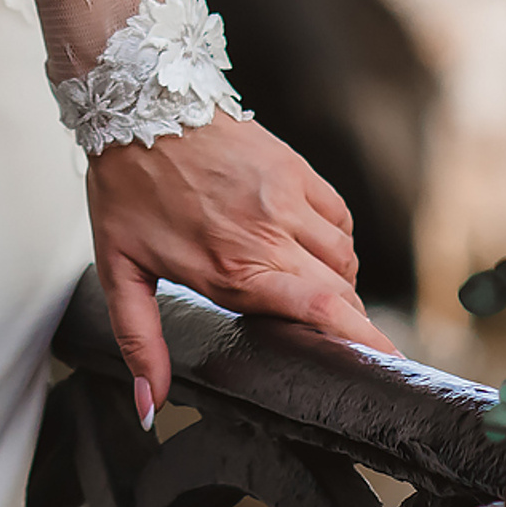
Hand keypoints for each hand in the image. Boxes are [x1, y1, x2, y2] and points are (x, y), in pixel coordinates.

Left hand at [85, 116, 390, 422]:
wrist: (136, 100)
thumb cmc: (126, 184)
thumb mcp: (119, 268)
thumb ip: (139, 340)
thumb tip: (148, 407)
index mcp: (232, 265)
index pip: (319, 311)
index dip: (361, 342)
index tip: (387, 367)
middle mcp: (269, 231)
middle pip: (340, 292)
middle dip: (350, 325)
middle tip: (344, 343)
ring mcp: (286, 194)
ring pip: (344, 256)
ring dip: (340, 284)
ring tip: (315, 294)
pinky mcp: (293, 165)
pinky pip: (339, 216)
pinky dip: (337, 241)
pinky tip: (314, 250)